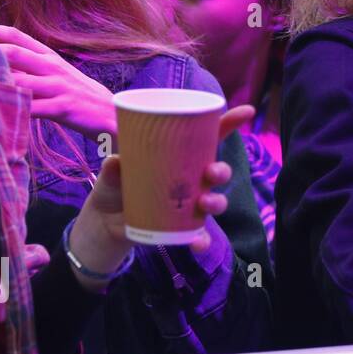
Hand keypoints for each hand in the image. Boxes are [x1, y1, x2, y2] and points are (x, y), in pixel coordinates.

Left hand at [0, 23, 116, 136]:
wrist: (112, 114)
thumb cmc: (77, 95)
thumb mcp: (56, 74)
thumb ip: (30, 67)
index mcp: (49, 56)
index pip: (16, 36)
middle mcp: (53, 67)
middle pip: (13, 52)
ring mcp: (59, 86)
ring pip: (20, 80)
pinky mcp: (64, 107)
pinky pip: (33, 107)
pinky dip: (13, 110)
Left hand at [69, 105, 253, 285]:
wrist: (105, 222)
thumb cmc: (115, 186)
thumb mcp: (110, 175)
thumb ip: (112, 169)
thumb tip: (115, 161)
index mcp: (181, 157)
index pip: (210, 136)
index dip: (230, 122)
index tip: (247, 111)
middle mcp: (191, 179)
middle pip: (217, 171)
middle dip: (222, 170)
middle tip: (212, 172)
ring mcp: (189, 204)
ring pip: (215, 201)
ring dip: (216, 202)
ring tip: (205, 203)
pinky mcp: (182, 227)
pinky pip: (199, 234)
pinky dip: (201, 240)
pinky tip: (197, 242)